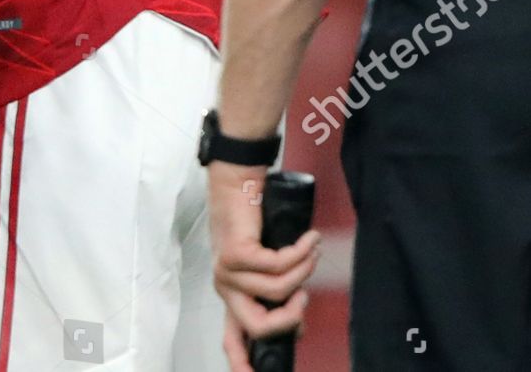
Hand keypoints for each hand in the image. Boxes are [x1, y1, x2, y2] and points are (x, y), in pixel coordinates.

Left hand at [208, 163, 318, 369]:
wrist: (235, 182)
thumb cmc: (253, 223)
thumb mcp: (263, 265)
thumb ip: (276, 294)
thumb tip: (298, 321)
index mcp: (232, 296)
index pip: (232, 340)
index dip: (243, 364)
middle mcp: (225, 288)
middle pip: (260, 327)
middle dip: (291, 318)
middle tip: (305, 297)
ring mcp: (227, 272)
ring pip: (278, 292)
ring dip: (303, 273)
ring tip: (311, 253)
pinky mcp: (236, 254)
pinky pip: (280, 266)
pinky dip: (301, 254)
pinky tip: (310, 241)